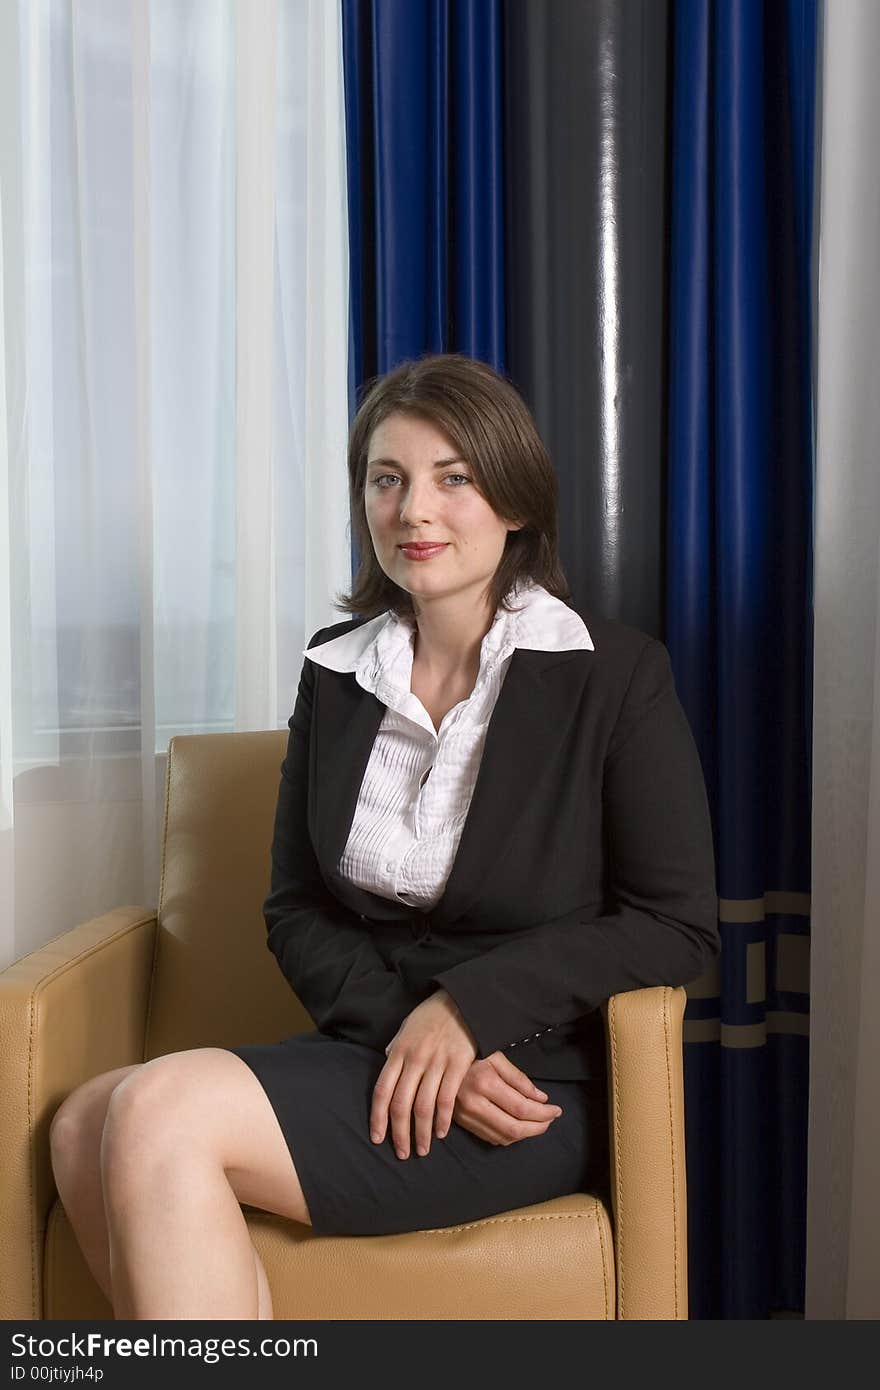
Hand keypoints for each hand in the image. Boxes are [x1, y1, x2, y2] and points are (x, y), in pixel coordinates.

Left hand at [370, 989, 477, 1158]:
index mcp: (398, 1052)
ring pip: (423, 1106)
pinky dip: (443, 1119)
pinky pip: (446, 1098)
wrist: (461, 1000)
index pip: (382, 1091)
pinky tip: (441, 1132)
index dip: (378, 1118)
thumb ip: (395, 1049)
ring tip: (422, 1149)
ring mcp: (436, 1062)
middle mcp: (414, 1059)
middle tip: (401, 1153)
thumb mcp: (406, 1029)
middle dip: (399, 1133)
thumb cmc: (431, 1016)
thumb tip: (385, 1061)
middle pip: (401, 1104)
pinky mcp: (457, 1064)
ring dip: (422, 1133)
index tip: (378, 1139)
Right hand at [451, 1052, 563, 1145]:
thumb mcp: (496, 1057)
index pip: (521, 1108)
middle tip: (551, 1120)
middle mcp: (474, 1103)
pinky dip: (509, 1136)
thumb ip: (519, 1079)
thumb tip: (541, 1098)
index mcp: (485, 1083)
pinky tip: (518, 1126)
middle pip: (514, 1128)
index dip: (543, 1113)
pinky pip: (490, 1138)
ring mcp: (466, 1116)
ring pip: (503, 1137)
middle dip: (538, 1127)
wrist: (438, 1060)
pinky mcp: (461, 1122)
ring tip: (538, 1123)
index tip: (557, 1110)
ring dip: (525, 1134)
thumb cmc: (470, 1053)